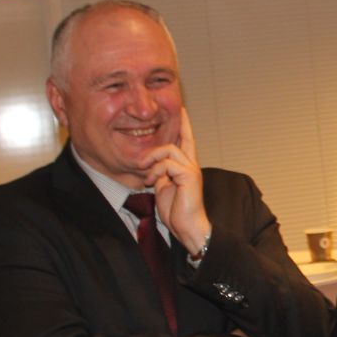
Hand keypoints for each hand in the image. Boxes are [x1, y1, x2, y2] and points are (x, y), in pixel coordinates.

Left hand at [143, 108, 210, 256]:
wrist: (188, 227)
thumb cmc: (178, 211)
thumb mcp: (164, 188)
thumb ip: (161, 173)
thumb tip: (153, 166)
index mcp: (186, 167)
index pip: (187, 140)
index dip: (184, 124)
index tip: (182, 109)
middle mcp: (192, 165)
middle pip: (181, 138)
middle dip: (165, 136)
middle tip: (144, 153)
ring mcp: (191, 169)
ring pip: (169, 149)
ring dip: (152, 159)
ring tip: (144, 172)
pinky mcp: (188, 175)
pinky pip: (167, 163)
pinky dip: (156, 170)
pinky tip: (152, 181)